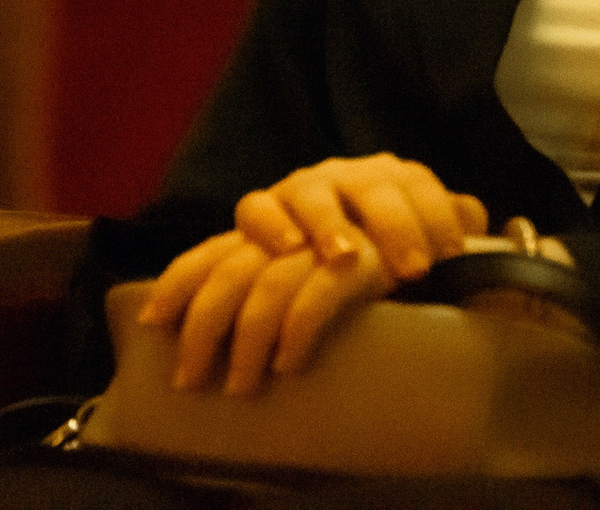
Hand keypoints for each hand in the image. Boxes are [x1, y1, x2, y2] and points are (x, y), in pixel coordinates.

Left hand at [135, 228, 393, 395]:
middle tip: (192, 381)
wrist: (447, 226)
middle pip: (232, 268)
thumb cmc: (375, 249)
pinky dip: (298, 330)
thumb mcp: (318, 259)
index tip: (152, 322)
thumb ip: (276, 281)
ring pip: (270, 282)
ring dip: (251, 340)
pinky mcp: (363, 253)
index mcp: (278, 217)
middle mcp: (295, 213)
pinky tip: (289, 363)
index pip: (213, 248)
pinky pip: (320, 291)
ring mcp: (327, 228)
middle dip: (205, 327)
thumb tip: (220, 341)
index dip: (179, 282)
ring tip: (245, 385)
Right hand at [230, 154, 489, 281]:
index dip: (438, 215)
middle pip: (373, 187)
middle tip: (414, 270)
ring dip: (330, 223)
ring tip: (345, 258)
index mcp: (390, 179)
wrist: (307, 254)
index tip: (452, 256)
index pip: (420, 184)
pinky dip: (270, 223)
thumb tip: (489, 240)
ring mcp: (302, 188)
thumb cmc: (374, 256)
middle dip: (395, 225)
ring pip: (314, 192)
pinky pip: (257, 206)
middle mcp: (347, 175)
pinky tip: (288, 247)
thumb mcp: (414, 245)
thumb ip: (449, 235)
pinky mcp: (260, 208)